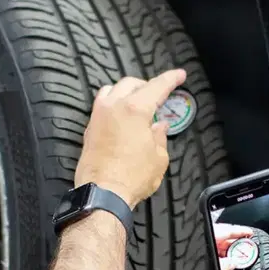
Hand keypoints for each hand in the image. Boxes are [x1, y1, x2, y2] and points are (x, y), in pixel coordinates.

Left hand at [75, 70, 186, 208]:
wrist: (103, 194)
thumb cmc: (131, 178)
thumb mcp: (158, 158)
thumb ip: (160, 137)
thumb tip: (160, 127)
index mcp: (134, 109)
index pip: (157, 86)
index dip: (171, 79)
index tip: (179, 75)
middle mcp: (113, 107)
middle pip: (131, 83)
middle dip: (147, 85)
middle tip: (159, 93)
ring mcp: (98, 117)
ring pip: (112, 90)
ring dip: (126, 91)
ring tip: (138, 101)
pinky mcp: (89, 129)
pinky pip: (101, 106)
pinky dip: (114, 104)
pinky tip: (121, 116)